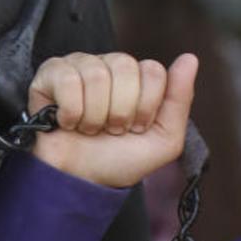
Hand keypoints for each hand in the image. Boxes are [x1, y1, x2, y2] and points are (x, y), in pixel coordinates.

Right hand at [28, 52, 197, 187]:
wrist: (81, 182)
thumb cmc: (119, 160)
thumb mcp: (164, 139)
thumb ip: (180, 99)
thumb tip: (190, 58)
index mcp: (137, 77)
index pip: (153, 71)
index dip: (146, 107)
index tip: (135, 128)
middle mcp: (109, 65)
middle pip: (125, 67)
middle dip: (120, 111)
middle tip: (111, 130)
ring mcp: (79, 66)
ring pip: (96, 74)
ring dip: (94, 115)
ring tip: (89, 128)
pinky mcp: (50, 74)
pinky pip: (67, 79)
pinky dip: (71, 111)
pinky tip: (68, 122)